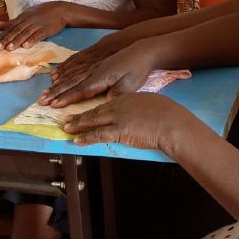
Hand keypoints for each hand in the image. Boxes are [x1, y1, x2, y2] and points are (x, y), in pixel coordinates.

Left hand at [0, 1, 72, 50]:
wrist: (60, 10)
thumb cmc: (41, 14)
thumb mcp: (24, 16)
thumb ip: (9, 23)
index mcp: (22, 18)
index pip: (10, 28)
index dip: (2, 36)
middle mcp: (28, 20)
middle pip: (16, 31)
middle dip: (6, 39)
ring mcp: (37, 24)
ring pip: (25, 33)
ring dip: (17, 41)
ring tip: (9, 48)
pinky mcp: (46, 29)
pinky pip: (38, 35)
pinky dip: (32, 40)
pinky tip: (26, 46)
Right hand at [39, 41, 154, 106]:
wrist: (142, 50)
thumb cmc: (137, 69)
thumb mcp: (131, 84)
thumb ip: (117, 93)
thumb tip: (106, 103)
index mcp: (101, 77)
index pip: (81, 90)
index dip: (67, 98)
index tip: (54, 105)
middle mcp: (93, 70)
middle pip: (71, 83)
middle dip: (55, 93)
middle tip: (42, 100)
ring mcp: (92, 64)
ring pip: (70, 75)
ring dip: (57, 84)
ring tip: (45, 91)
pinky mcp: (94, 61)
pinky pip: (74, 65)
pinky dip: (63, 70)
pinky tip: (56, 74)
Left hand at [63, 93, 205, 153]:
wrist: (172, 123)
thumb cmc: (168, 116)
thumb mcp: (152, 105)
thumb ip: (141, 108)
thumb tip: (138, 114)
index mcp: (128, 98)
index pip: (106, 104)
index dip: (93, 109)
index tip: (85, 112)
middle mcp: (120, 105)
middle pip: (95, 111)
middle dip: (79, 116)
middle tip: (66, 118)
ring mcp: (118, 117)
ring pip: (93, 121)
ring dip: (78, 125)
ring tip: (66, 128)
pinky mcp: (119, 130)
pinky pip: (98, 135)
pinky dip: (86, 137)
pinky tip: (77, 140)